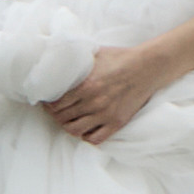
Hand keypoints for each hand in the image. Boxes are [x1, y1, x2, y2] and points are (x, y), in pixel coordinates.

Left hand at [41, 44, 170, 144]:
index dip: (47, 105)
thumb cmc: (120, 58)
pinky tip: (85, 129)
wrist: (148, 67)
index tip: (46, 102)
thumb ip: (76, 59)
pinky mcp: (117, 123)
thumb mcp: (94, 54)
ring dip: (67, 127)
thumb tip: (58, 56)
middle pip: (62, 118)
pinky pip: (95, 139)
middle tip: (54, 112)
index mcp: (85, 86)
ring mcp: (105, 114)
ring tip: (67, 120)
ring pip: (75, 131)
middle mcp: (93, 103)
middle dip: (55, 116)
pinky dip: (86, 137)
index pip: (56, 104)